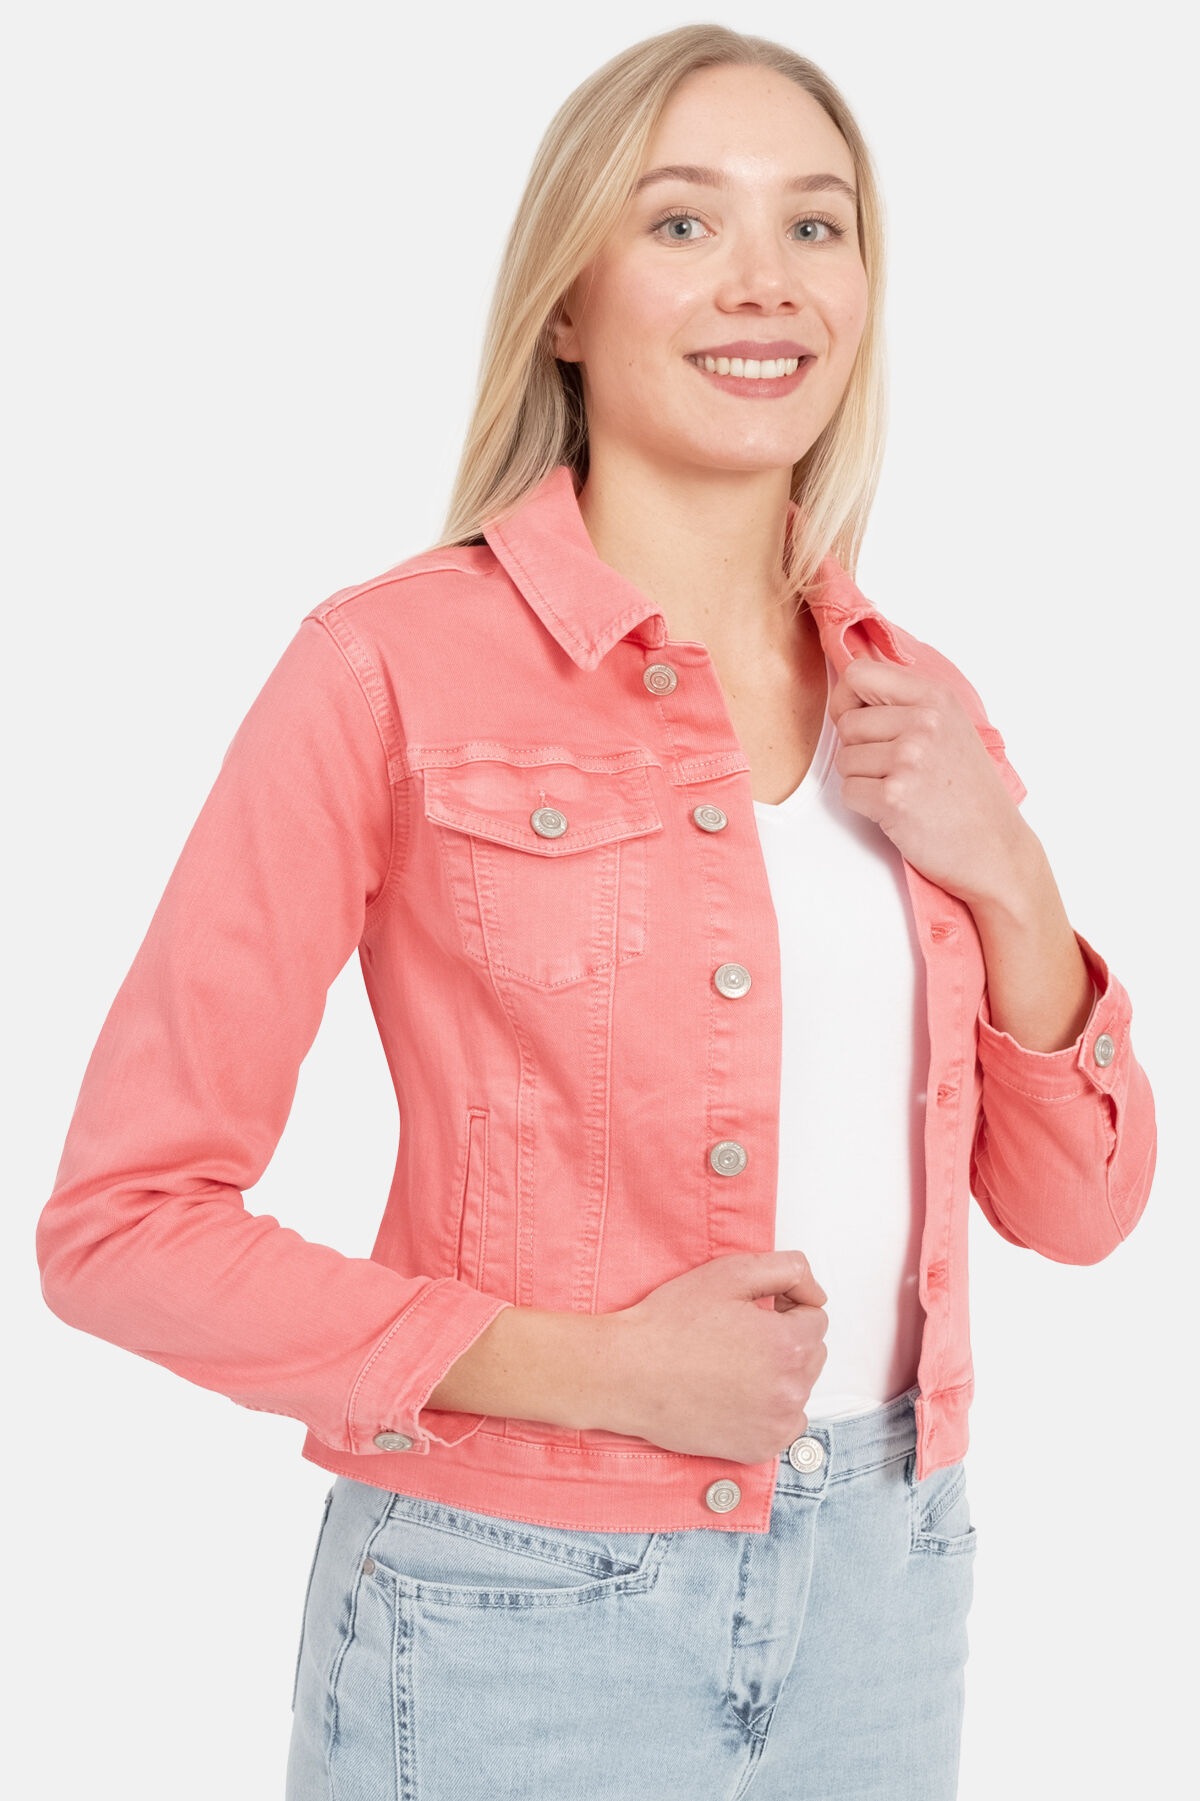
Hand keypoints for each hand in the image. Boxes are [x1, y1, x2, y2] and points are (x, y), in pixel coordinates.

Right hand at [603, 1250, 828, 1464]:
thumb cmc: (672, 1322)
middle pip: (812, 1354)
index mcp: (789, 1343)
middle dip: (785, 1341)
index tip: (752, 1313)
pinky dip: (768, 1410)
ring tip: (731, 1366)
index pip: (815, 1317)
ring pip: (799, 1389)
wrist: (627, 1374)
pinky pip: (785, 1424)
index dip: (784, 1308)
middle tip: (738, 1337)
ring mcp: (776, 1424)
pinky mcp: (759, 1448)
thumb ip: (787, 1269)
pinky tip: (733, 1396)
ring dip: (778, 1375)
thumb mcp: (730, 1272)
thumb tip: (816, 1293)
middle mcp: (791, 1389)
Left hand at [828, 657, 1030, 906]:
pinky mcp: (893, 797)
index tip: (860, 720)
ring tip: (901, 789)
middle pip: (847, 722)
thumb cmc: (968, 791)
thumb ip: (906, 703)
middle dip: (859, 749)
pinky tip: (896, 809)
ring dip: (863, 779)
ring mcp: (908, 759)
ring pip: (844, 759)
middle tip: (895, 769)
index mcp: (936, 697)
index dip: (848, 700)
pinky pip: (847, 791)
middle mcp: (923, 722)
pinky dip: (864, 805)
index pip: (859, 674)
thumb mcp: (949, 726)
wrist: (994, 847)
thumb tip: (849, 688)